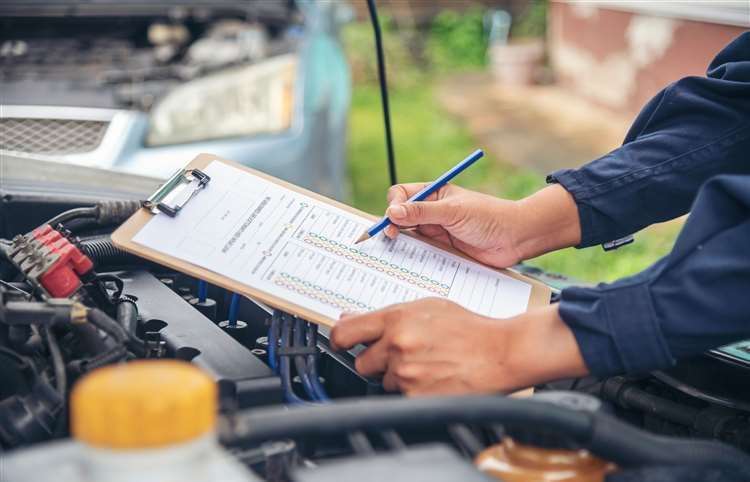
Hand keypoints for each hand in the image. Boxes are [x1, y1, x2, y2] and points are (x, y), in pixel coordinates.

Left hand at [330, 299, 588, 395]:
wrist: (501, 351)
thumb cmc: (469, 327)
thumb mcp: (427, 307)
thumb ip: (388, 314)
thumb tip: (350, 318)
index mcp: (397, 319)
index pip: (345, 333)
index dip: (338, 340)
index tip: (341, 344)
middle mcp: (397, 345)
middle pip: (362, 362)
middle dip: (376, 361)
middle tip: (401, 355)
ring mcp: (406, 373)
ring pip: (384, 381)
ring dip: (398, 376)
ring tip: (427, 364)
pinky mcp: (417, 396)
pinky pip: (402, 397)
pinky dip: (414, 391)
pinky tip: (434, 377)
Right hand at [383, 183, 581, 267]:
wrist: (516, 238)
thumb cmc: (489, 217)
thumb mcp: (453, 211)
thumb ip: (422, 212)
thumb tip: (392, 211)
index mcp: (434, 194)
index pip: (402, 195)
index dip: (394, 205)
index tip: (393, 218)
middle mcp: (432, 212)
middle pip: (401, 217)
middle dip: (392, 225)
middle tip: (389, 237)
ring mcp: (437, 232)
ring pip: (409, 237)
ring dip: (401, 243)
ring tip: (395, 250)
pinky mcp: (443, 251)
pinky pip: (421, 254)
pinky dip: (413, 258)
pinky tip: (409, 262)